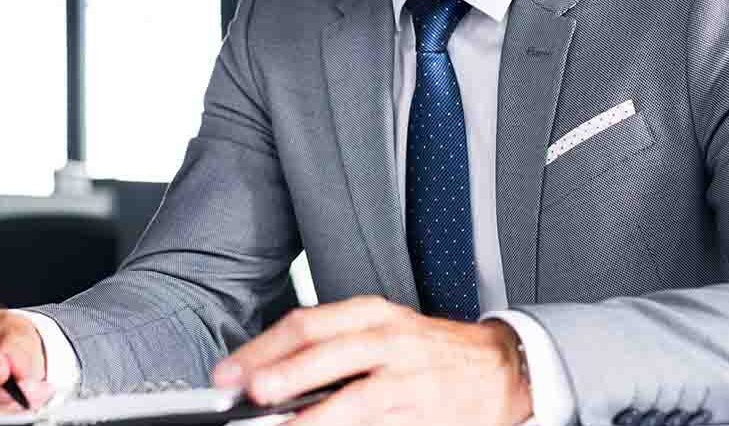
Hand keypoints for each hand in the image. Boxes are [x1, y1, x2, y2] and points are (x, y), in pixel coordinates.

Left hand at [212, 296, 530, 425]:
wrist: (500, 367)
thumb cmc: (428, 351)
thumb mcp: (382, 331)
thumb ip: (331, 347)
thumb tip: (266, 374)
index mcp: (372, 314)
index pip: (308, 324)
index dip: (263, 348)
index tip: (228, 372)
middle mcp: (390, 339)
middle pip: (327, 352)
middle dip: (283, 373)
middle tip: (248, 392)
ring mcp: (410, 378)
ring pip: (356, 396)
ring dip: (315, 415)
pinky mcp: (425, 413)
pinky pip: (382, 425)